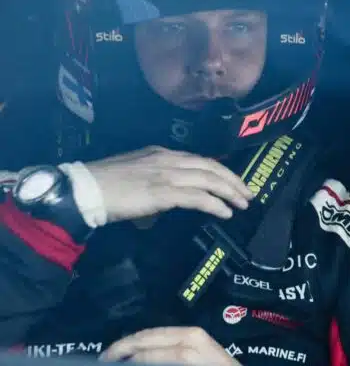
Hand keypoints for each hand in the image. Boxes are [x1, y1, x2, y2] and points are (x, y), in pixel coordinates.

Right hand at [84, 146, 253, 223]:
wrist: (84, 190)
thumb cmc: (103, 186)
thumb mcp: (134, 175)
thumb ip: (154, 183)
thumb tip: (165, 202)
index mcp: (161, 153)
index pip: (199, 159)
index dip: (220, 171)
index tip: (233, 181)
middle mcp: (168, 159)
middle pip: (211, 167)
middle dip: (233, 180)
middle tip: (248, 193)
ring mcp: (167, 174)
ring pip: (209, 180)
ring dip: (230, 192)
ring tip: (243, 203)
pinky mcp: (164, 192)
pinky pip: (198, 197)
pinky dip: (215, 204)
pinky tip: (225, 212)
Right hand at [100, 327, 245, 365]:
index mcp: (188, 351)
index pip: (146, 355)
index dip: (124, 364)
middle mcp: (192, 337)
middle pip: (148, 338)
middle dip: (123, 348)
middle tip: (101, 362)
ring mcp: (197, 335)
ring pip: (155, 333)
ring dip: (133, 343)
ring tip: (114, 356)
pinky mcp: (200, 336)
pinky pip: (167, 334)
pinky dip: (148, 340)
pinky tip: (137, 351)